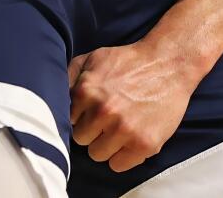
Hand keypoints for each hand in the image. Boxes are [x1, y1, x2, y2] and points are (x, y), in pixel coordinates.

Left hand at [69, 35, 205, 172]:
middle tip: (109, 117)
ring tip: (120, 126)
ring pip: (97, 154)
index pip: (68, 121)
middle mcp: (103, 112)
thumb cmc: (130, 61)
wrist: (170, 64)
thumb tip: (52, 97)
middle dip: (93, 130)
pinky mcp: (143, 144)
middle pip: (81, 140)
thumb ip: (69, 75)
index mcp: (86, 91)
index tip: (93, 110)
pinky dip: (123, 156)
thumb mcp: (94, 58)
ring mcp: (124, 130)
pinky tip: (130, 137)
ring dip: (107, 144)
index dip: (82, 116)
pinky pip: (118, 165)